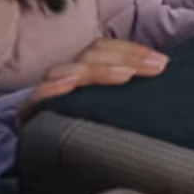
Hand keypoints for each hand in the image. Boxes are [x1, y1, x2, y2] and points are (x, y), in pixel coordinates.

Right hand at [22, 38, 167, 117]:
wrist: (38, 144)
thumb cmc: (81, 120)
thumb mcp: (104, 102)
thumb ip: (124, 86)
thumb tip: (160, 74)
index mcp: (84, 69)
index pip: (106, 48)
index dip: (133, 50)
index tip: (161, 62)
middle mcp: (66, 74)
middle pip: (92, 55)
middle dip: (127, 58)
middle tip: (155, 68)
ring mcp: (49, 90)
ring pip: (71, 71)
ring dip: (99, 71)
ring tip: (125, 75)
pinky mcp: (33, 109)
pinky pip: (40, 96)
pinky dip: (52, 89)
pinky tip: (66, 85)